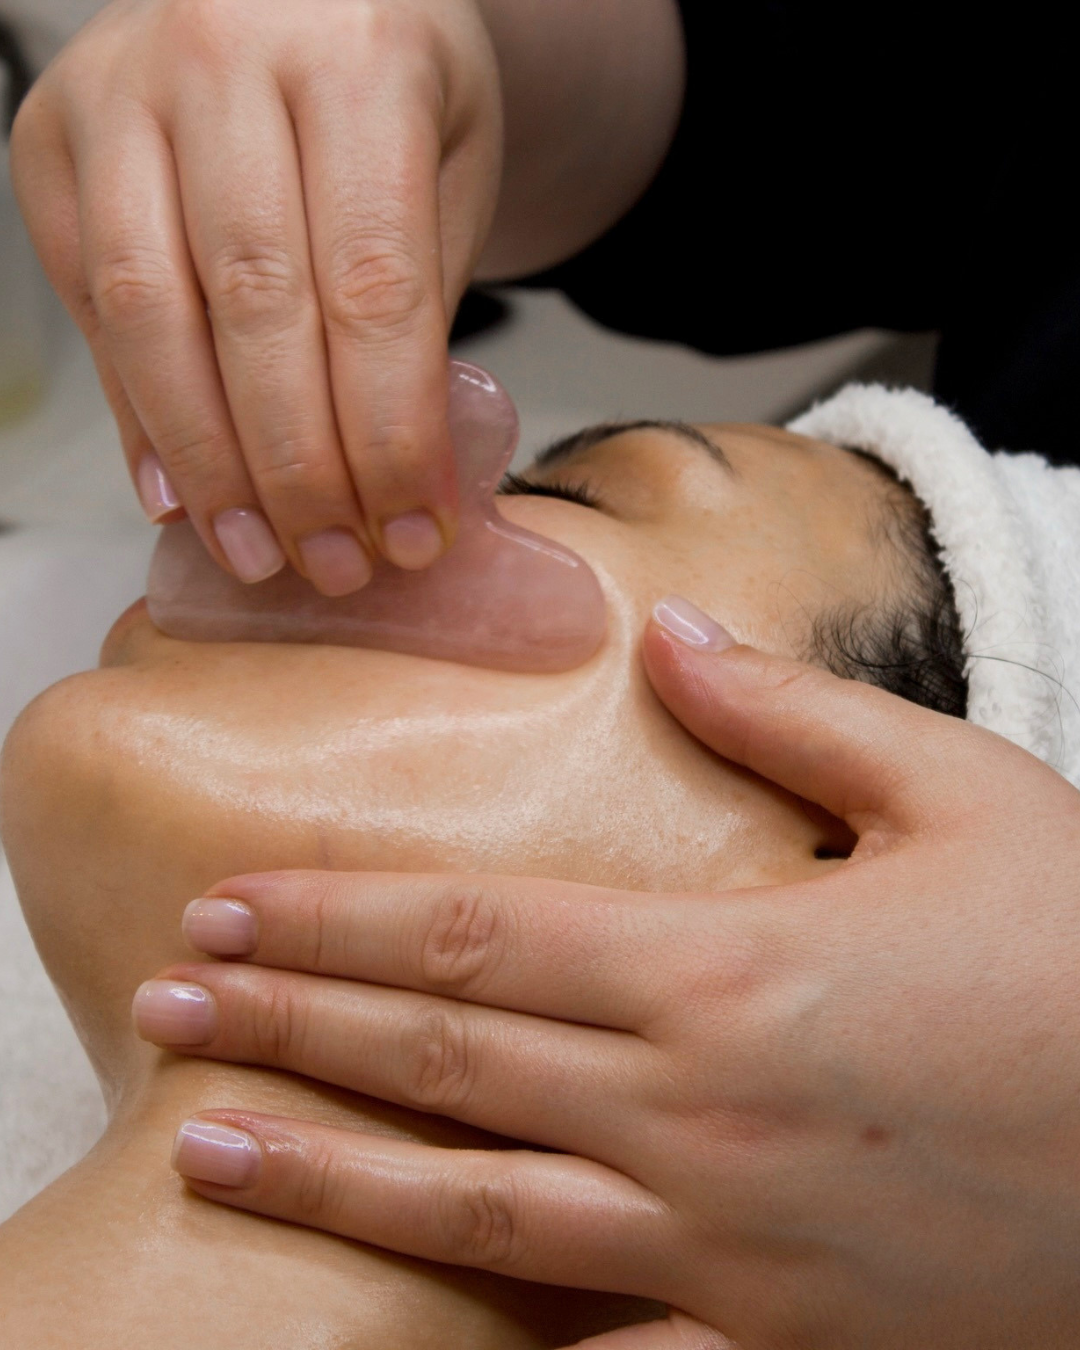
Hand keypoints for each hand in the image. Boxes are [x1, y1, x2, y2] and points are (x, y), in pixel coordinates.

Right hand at [11, 0, 501, 590]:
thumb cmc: (391, 86)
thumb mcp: (451, 173)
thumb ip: (418, 308)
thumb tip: (387, 482)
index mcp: (358, 55)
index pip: (372, 286)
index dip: (388, 432)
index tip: (411, 527)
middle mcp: (225, 54)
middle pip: (256, 309)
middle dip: (298, 468)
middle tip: (332, 563)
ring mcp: (122, 90)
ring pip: (151, 314)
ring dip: (208, 460)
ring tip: (256, 550)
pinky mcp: (54, 136)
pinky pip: (90, 302)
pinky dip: (138, 413)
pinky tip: (181, 489)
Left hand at [135, 601, 1079, 1346]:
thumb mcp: (962, 797)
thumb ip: (795, 715)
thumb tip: (671, 640)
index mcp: (724, 967)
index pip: (472, 932)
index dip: (334, 918)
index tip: (229, 906)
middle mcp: (694, 1109)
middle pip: (440, 1058)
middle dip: (285, 1025)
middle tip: (164, 1003)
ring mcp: (724, 1244)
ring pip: (474, 1210)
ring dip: (327, 1174)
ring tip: (206, 1144)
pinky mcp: (777, 1340)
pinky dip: (494, 1343)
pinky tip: (405, 1326)